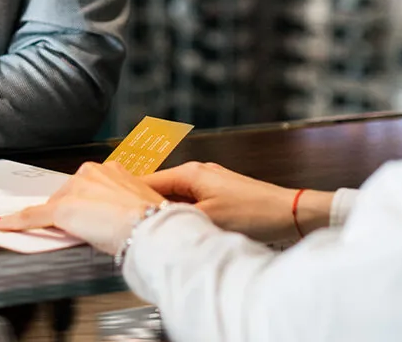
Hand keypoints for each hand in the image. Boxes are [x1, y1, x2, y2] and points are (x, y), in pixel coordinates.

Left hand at [0, 162, 165, 253]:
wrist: (150, 228)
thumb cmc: (151, 220)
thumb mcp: (138, 205)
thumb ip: (121, 205)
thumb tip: (116, 216)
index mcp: (112, 169)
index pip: (86, 187)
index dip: (86, 206)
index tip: (88, 215)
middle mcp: (91, 172)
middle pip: (67, 196)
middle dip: (73, 213)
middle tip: (91, 230)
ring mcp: (75, 191)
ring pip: (55, 207)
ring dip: (59, 221)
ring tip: (84, 236)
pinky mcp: (61, 210)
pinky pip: (33, 216)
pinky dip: (16, 221)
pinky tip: (3, 225)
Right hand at [143, 162, 330, 241]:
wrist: (290, 213)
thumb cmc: (254, 212)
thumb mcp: (207, 219)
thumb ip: (176, 220)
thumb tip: (149, 226)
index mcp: (190, 173)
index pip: (147, 181)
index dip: (128, 194)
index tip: (110, 205)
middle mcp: (197, 173)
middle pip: (159, 189)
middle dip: (144, 205)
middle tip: (125, 221)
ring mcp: (209, 183)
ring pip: (175, 198)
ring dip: (164, 212)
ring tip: (149, 228)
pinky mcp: (219, 195)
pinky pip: (190, 203)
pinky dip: (181, 214)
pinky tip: (178, 229)